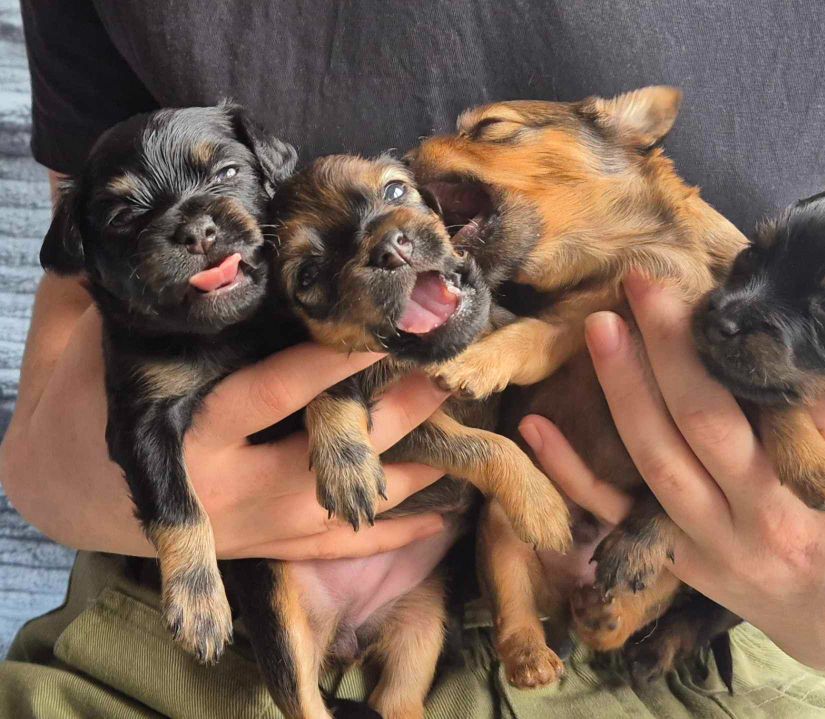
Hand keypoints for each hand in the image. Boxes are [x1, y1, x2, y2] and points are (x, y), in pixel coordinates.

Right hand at [1, 296, 449, 559]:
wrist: (59, 493)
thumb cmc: (76, 406)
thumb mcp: (79, 347)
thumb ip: (107, 286)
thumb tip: (86, 192)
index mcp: (186, 431)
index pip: (270, 391)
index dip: (331, 363)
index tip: (386, 330)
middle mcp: (226, 487)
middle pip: (324, 451)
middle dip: (391, 414)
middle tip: (448, 369)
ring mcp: (249, 526)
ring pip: (342, 502)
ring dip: (408, 470)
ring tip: (466, 433)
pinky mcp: (263, 547)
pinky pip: (332, 547)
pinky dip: (387, 536)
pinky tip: (441, 516)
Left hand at [518, 274, 824, 672]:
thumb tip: (785, 338)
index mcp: (824, 487)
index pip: (782, 400)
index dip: (741, 342)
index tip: (707, 285)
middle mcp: (763, 516)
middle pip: (707, 420)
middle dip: (670, 347)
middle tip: (643, 283)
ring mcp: (709, 542)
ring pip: (656, 459)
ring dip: (623, 388)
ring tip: (601, 325)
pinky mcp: (673, 559)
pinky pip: (615, 514)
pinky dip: (570, 472)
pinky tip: (534, 426)